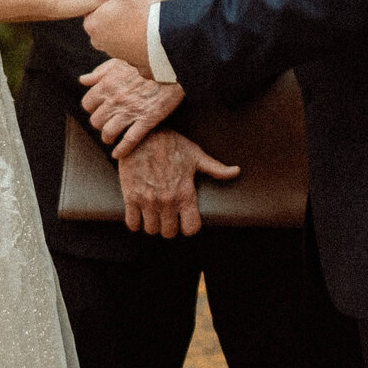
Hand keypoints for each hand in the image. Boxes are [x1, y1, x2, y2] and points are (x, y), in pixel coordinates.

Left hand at [81, 58, 184, 156]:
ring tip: (111, 137)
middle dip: (100, 123)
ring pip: (109, 132)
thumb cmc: (144, 63)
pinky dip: (121, 150)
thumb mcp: (119, 61)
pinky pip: (129, 140)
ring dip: (108, 137)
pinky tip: (118, 154)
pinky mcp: (147, 119)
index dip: (92, 108)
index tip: (98, 109)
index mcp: (107, 84)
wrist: (171, 66)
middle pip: (96, 121)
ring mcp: (131, 111)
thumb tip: (83, 80)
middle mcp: (115, 99)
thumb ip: (99, 72)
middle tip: (106, 123)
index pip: (87, 104)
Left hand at [82, 0, 167, 73]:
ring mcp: (116, 52)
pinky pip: (137, 40)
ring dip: (138, 16)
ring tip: (155, 8)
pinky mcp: (132, 60)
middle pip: (114, 14)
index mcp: (93, 23)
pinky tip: (157, 24)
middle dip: (129, 3)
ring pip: (126, 26)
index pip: (100, 1)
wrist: (168, 43)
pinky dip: (145, 32)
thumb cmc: (146, 14)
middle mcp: (100, 41)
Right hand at [116, 128, 239, 238]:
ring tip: (154, 215)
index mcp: (185, 193)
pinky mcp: (130, 197)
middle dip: (169, 227)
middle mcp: (167, 200)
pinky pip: (132, 223)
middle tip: (168, 217)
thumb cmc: (170, 144)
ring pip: (151, 230)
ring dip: (153, 225)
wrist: (142, 135)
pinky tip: (138, 214)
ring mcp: (148, 200)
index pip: (191, 228)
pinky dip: (135, 222)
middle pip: (169, 232)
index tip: (185, 221)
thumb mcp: (195, 155)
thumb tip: (236, 171)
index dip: (189, 227)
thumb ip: (216, 168)